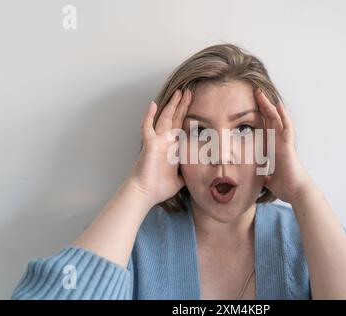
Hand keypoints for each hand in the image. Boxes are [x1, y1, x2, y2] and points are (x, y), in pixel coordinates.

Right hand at [128, 88, 191, 204]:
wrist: (146, 193)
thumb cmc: (159, 187)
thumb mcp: (180, 179)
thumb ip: (188, 173)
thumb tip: (200, 174)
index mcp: (172, 148)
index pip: (182, 128)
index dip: (188, 117)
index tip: (197, 107)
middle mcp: (165, 142)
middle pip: (175, 119)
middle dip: (183, 106)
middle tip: (190, 92)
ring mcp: (157, 141)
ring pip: (165, 119)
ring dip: (172, 105)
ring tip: (179, 93)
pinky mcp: (150, 145)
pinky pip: (148, 128)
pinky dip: (149, 116)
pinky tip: (153, 104)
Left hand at [255, 88, 313, 202]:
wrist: (297, 192)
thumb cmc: (286, 186)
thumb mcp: (268, 179)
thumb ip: (263, 175)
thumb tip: (256, 178)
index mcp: (273, 147)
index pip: (264, 127)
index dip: (257, 116)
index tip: (247, 105)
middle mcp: (279, 142)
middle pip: (270, 119)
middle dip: (262, 106)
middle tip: (254, 92)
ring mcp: (284, 143)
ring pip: (278, 120)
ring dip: (270, 106)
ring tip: (261, 93)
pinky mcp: (288, 147)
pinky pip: (286, 128)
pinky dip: (283, 116)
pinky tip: (279, 106)